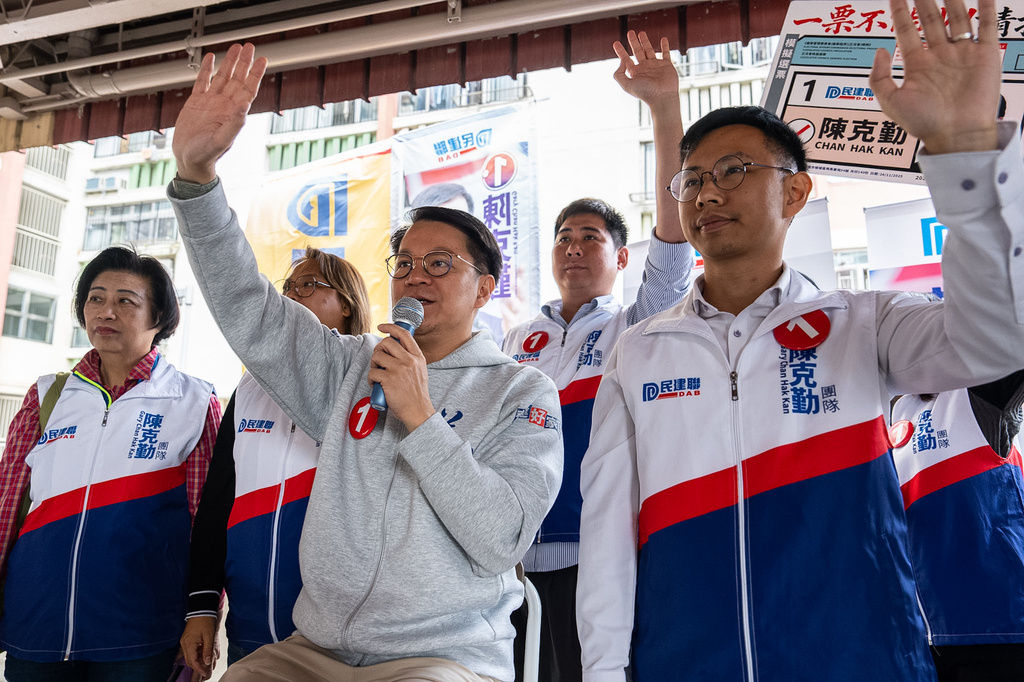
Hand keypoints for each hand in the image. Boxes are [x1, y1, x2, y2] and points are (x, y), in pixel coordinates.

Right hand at [172, 43, 267, 183]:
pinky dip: (207, 69)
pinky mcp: (196, 102)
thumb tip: (245, 106)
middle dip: (244, 63)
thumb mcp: (222, 140)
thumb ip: (234, 124)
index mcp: (233, 113)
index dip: (255, 74)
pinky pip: (202, 81)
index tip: (262, 60)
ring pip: (222, 77)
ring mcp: (210, 102)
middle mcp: (224, 105)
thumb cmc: (207, 156)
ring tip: (235, 48)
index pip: (248, 89)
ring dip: (229, 62)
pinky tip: (211, 58)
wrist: (190, 160)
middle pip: (237, 79)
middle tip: (249, 47)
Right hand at [180, 616, 218, 679]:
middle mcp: (184, 643)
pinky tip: (202, 655)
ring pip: (189, 656)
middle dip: (197, 666)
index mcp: (189, 643)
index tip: (205, 672)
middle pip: (189, 660)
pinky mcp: (187, 639)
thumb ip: (208, 650)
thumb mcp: (209, 636)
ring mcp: (185, 641)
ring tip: (205, 663)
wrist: (202, 609)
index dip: (199, 668)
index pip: (192, 661)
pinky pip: (190, 650)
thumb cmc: (206, 620)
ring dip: (196, 661)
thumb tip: (207, 662)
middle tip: (206, 670)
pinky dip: (195, 654)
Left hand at [368, 324, 434, 430]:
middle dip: (378, 350)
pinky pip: (372, 372)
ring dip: (373, 365)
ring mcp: (398, 369)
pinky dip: (370, 378)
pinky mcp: (388, 379)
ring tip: (377, 373)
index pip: (403, 334)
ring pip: (377, 356)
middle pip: (386, 343)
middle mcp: (409, 360)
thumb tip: (396, 348)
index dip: (390, 327)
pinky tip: (375, 384)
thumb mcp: (420, 370)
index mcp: (417, 357)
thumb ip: (411, 358)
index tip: (382, 326)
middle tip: (378, 360)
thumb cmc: (417, 394)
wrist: (418, 411)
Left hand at [612, 31, 679, 109]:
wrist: (662, 97)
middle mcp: (644, 68)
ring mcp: (656, 66)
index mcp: (635, 72)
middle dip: (633, 42)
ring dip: (645, 41)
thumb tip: (621, 61)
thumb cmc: (645, 92)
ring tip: (641, 33)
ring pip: (649, 50)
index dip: (620, 51)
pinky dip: (665, 46)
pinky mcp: (666, 65)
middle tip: (630, 32)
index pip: (626, 59)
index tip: (616, 43)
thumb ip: (619, 74)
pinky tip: (663, 39)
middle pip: (637, 51)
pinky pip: (665, 53)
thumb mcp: (626, 85)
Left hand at [869, 0, 999, 153]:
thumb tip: (880, 50)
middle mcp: (939, 55)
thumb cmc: (924, 124)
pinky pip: (987, 25)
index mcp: (917, 64)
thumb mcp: (890, 102)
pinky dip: (986, 7)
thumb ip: (879, 77)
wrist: (956, 135)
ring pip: (956, 17)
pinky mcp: (985, 55)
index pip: (907, 29)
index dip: (900, 10)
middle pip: (931, 18)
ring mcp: (962, 53)